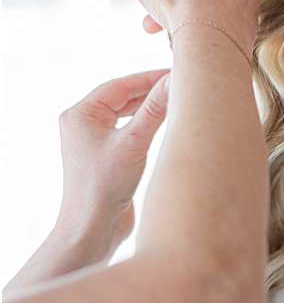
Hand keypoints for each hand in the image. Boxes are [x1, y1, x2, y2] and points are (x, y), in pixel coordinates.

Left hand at [31, 70, 172, 283]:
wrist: (92, 229)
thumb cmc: (104, 188)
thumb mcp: (134, 143)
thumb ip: (155, 109)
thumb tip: (175, 81)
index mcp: (80, 114)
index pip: (121, 85)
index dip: (150, 77)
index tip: (180, 73)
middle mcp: (82, 123)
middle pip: (123, 96)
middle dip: (152, 90)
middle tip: (184, 85)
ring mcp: (92, 139)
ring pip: (126, 112)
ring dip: (150, 106)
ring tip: (178, 101)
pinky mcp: (105, 154)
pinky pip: (128, 128)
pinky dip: (146, 123)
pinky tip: (165, 124)